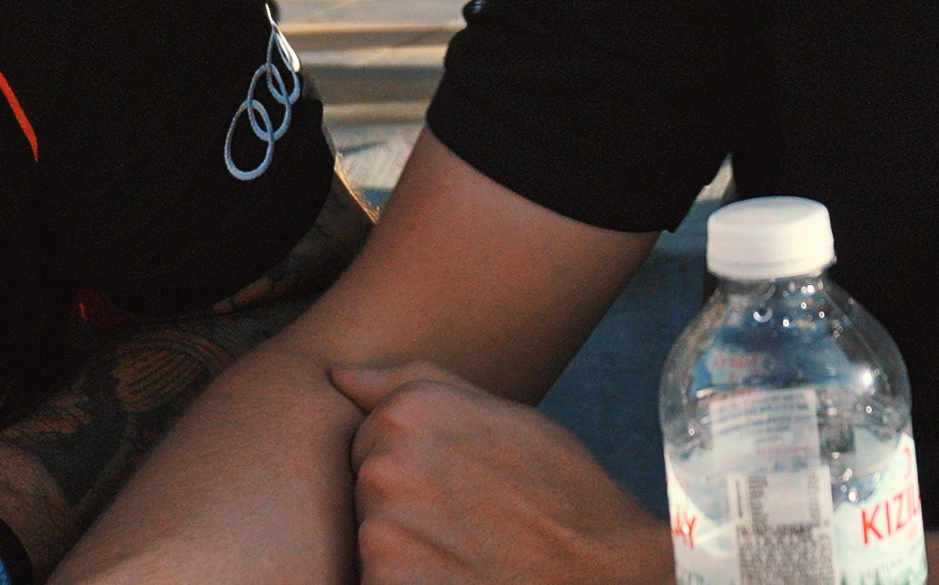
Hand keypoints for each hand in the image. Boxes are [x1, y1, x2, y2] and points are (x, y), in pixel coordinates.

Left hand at [331, 363, 670, 584]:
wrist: (600, 571)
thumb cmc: (560, 494)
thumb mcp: (501, 415)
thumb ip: (412, 385)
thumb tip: (338, 374)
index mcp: (410, 412)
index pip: (370, 436)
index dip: (417, 464)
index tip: (460, 483)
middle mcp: (385, 466)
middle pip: (365, 488)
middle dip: (405, 505)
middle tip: (469, 521)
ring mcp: (379, 533)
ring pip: (370, 540)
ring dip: (406, 550)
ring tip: (467, 552)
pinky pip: (377, 583)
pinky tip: (457, 578)